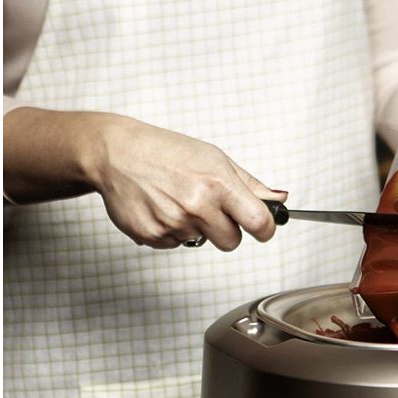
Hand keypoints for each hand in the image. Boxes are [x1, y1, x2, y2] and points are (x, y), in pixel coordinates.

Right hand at [91, 116, 285, 250]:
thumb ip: (249, 185)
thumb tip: (280, 200)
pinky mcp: (152, 236)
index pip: (259, 222)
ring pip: (202, 242)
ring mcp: (173, 223)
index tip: (263, 228)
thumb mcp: (214, 158)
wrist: (117, 153)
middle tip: (210, 209)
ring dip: (195, 227)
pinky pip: (176, 244)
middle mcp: (197, 205)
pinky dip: (171, 230)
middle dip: (226, 230)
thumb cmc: (167, 152)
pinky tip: (160, 207)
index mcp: (218, 184)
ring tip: (177, 200)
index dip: (265, 229)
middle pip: (231, 242)